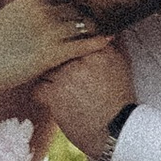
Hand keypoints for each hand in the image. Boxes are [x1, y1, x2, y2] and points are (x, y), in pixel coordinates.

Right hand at [0, 0, 105, 90]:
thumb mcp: (10, 16)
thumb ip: (30, 9)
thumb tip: (44, 2)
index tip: (91, 3)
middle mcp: (41, 10)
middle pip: (77, 5)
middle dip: (92, 10)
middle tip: (108, 13)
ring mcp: (47, 31)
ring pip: (83, 22)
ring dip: (97, 24)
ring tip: (110, 26)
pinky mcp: (51, 52)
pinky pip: (82, 43)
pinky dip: (98, 41)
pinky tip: (108, 40)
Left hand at [35, 35, 133, 157]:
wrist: (116, 130)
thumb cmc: (119, 100)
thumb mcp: (122, 66)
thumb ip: (111, 46)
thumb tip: (106, 30)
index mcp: (100, 49)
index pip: (73, 36)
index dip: (65, 44)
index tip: (64, 53)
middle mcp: (83, 59)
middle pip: (56, 50)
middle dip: (54, 60)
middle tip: (55, 71)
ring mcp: (68, 75)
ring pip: (45, 67)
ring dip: (48, 77)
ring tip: (56, 87)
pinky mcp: (56, 94)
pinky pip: (38, 87)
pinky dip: (42, 95)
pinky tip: (51, 100)